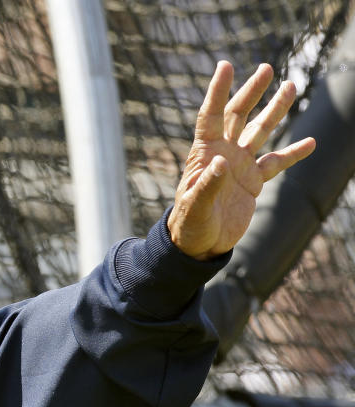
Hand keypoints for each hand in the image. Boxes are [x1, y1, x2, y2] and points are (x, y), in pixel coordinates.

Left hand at [167, 61, 316, 259]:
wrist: (199, 245)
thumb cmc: (189, 225)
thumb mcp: (194, 207)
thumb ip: (207, 185)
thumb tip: (223, 162)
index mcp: (204, 154)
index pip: (211, 116)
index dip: (218, 91)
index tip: (226, 65)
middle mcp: (223, 153)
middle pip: (239, 115)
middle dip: (252, 92)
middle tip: (266, 69)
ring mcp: (240, 166)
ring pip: (260, 131)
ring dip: (275, 110)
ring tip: (290, 86)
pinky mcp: (253, 182)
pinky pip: (277, 162)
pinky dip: (293, 153)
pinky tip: (311, 141)